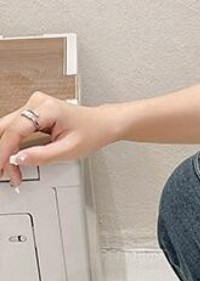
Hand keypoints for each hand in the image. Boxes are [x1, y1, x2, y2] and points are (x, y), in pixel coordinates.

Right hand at [0, 91, 118, 185]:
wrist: (102, 124)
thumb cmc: (92, 133)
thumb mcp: (69, 151)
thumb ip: (43, 156)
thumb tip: (19, 159)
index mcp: (47, 108)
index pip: (16, 129)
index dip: (5, 150)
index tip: (2, 166)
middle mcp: (37, 102)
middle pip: (7, 127)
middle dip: (3, 152)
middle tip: (3, 172)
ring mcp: (33, 105)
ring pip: (8, 128)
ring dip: (6, 149)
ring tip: (10, 170)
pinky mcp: (33, 112)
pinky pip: (16, 128)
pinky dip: (13, 144)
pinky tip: (14, 158)